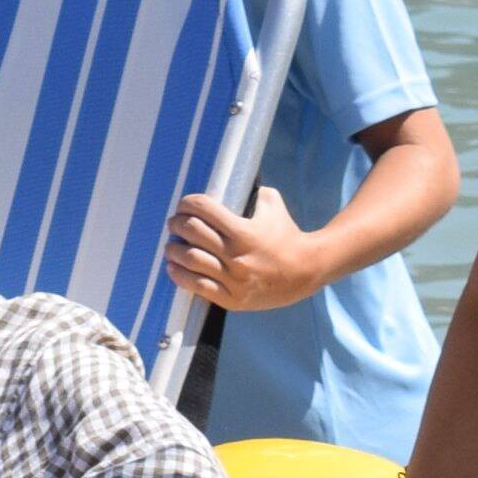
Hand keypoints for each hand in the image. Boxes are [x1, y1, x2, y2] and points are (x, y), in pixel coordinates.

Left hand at [163, 187, 329, 310]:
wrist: (307, 272)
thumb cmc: (287, 235)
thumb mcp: (273, 206)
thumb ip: (254, 191)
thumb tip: (234, 178)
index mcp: (244, 231)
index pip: (204, 210)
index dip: (188, 204)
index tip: (184, 205)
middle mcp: (236, 255)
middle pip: (192, 232)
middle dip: (177, 224)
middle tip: (174, 223)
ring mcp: (234, 279)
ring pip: (191, 260)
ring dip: (174, 250)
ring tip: (171, 246)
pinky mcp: (233, 298)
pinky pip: (198, 287)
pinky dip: (181, 276)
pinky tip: (174, 268)